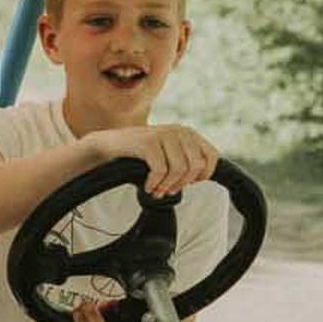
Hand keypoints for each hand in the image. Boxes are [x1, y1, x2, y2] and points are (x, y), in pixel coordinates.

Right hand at [90, 121, 217, 196]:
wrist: (109, 146)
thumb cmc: (140, 155)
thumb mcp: (169, 155)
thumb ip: (187, 161)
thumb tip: (203, 178)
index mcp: (188, 133)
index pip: (212, 156)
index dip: (204, 174)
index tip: (188, 184)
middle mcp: (178, 131)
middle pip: (196, 166)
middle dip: (182, 183)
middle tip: (168, 191)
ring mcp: (163, 134)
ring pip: (179, 169)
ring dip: (168, 186)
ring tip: (157, 191)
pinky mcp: (148, 142)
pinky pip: (160, 170)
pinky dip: (154, 183)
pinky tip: (148, 187)